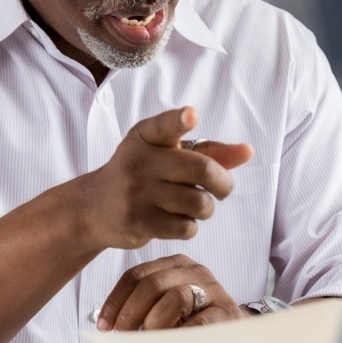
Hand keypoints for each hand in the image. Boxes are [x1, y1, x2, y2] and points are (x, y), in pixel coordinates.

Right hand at [75, 106, 252, 250]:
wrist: (93, 208)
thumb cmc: (142, 175)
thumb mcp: (167, 155)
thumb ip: (208, 151)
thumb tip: (248, 151)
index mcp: (146, 136)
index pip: (165, 125)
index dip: (180, 120)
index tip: (191, 115)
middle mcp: (140, 161)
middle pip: (203, 171)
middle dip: (224, 184)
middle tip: (222, 189)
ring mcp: (137, 192)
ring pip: (199, 204)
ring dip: (206, 209)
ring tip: (194, 206)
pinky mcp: (138, 221)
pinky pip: (186, 227)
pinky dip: (189, 226)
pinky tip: (176, 220)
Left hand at [97, 254, 246, 330]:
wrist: (235, 336)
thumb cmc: (192, 325)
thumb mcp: (165, 309)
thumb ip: (142, 308)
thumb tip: (107, 323)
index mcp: (174, 265)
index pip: (136, 276)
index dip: (115, 301)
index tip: (104, 325)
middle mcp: (194, 270)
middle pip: (151, 284)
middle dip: (130, 312)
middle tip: (121, 335)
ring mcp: (213, 288)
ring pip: (175, 296)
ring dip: (155, 322)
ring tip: (149, 340)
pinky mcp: (227, 311)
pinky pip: (199, 321)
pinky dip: (180, 335)